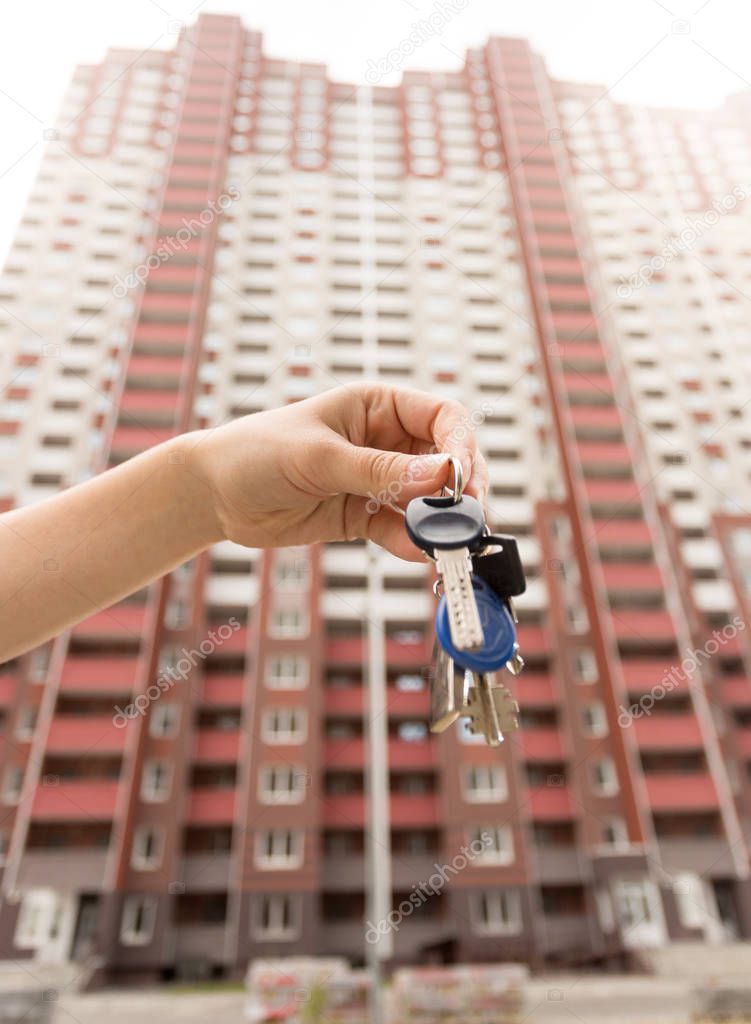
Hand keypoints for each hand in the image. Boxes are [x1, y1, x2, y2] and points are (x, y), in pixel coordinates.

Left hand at [189, 382, 487, 560]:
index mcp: (379, 407)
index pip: (444, 418)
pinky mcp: (364, 517)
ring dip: (443, 522)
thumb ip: (379, 471)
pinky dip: (413, 543)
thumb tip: (441, 477)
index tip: (462, 479)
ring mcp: (378, 482)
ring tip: (450, 544)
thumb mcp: (319, 457)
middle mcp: (387, 442)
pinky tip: (419, 555)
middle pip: (447, 462)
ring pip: (430, 501)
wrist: (214, 494)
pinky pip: (401, 530)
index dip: (462, 446)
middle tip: (468, 519)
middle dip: (461, 490)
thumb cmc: (257, 452)